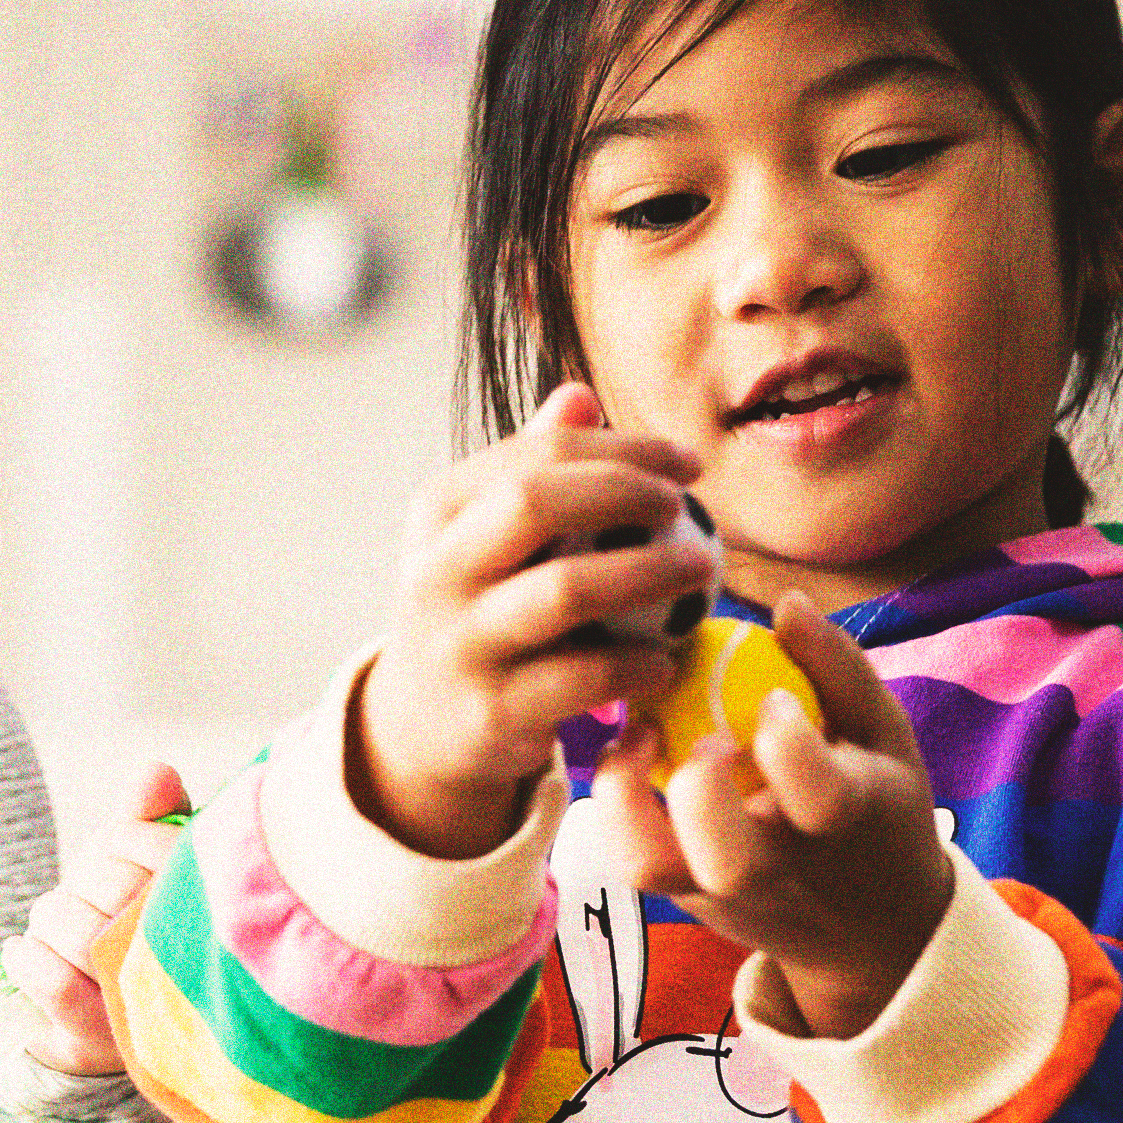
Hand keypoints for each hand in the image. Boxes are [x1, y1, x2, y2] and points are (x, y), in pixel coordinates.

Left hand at [4, 761, 192, 1072]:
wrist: (96, 1021)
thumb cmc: (122, 926)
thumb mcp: (137, 864)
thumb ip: (149, 814)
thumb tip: (157, 775)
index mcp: (211, 915)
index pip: (168, 853)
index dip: (129, 836)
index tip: (119, 841)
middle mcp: (188, 968)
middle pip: (118, 893)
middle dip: (85, 879)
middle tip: (82, 890)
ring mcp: (143, 1010)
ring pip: (82, 936)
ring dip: (52, 916)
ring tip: (53, 923)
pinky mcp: (96, 1043)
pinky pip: (55, 983)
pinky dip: (27, 957)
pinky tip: (23, 950)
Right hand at [353, 383, 708, 858]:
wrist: (421, 725)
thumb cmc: (477, 608)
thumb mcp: (486, 537)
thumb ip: (531, 469)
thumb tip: (579, 397)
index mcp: (441, 510)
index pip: (539, 452)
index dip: (624, 448)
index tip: (688, 462)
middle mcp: (438, 570)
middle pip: (536, 502)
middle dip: (626, 492)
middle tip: (687, 506)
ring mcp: (460, 642)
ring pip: (564, 590)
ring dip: (649, 573)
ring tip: (701, 569)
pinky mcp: (491, 711)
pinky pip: (582, 678)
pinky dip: (637, 663)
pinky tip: (668, 656)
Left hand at [589, 595, 955, 1037]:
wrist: (871, 930)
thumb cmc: (879, 807)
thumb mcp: (885, 737)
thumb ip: (839, 669)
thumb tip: (784, 602)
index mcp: (847, 823)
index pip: (820, 796)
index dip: (789, 741)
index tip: (776, 698)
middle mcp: (780, 871)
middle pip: (726, 858)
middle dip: (702, 793)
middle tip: (702, 740)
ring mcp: (723, 894)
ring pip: (650, 867)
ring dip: (626, 795)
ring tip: (638, 735)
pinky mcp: (684, 899)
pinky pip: (630, 856)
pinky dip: (615, 802)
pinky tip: (633, 753)